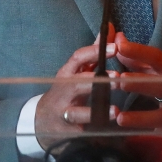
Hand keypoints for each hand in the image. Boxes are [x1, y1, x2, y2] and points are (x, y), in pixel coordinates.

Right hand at [35, 24, 116, 148]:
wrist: (42, 120)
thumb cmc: (66, 90)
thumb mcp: (77, 70)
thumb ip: (94, 51)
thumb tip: (110, 28)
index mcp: (68, 73)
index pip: (78, 58)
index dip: (95, 52)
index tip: (115, 47)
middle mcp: (64, 91)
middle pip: (78, 83)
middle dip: (98, 81)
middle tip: (119, 79)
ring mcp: (64, 112)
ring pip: (78, 112)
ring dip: (96, 111)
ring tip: (114, 111)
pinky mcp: (67, 131)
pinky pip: (81, 132)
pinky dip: (94, 132)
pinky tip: (107, 133)